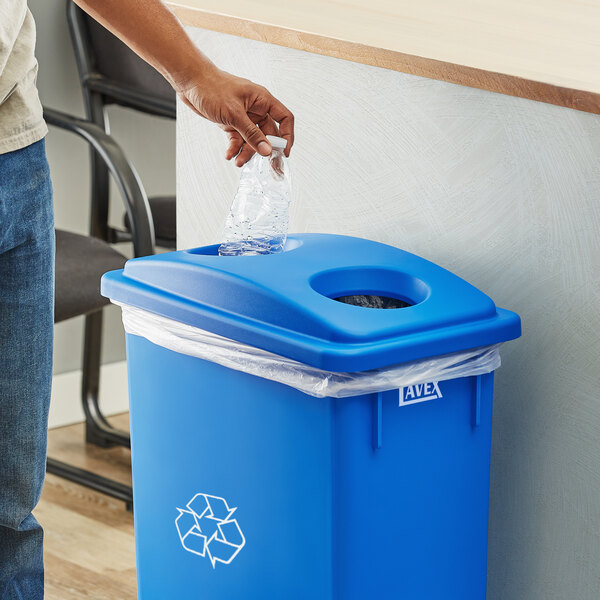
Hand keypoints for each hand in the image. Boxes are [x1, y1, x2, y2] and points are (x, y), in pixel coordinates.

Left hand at [176, 67, 293, 166]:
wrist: (190, 81)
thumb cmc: (211, 87)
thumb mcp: (234, 114)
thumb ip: (251, 134)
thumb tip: (267, 150)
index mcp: (262, 100)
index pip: (284, 118)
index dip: (287, 135)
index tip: (284, 152)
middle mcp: (255, 109)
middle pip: (268, 133)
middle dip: (265, 150)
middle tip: (267, 166)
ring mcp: (243, 116)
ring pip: (252, 139)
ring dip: (246, 152)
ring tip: (238, 161)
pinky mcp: (231, 122)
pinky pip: (238, 139)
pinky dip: (234, 148)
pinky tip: (229, 154)